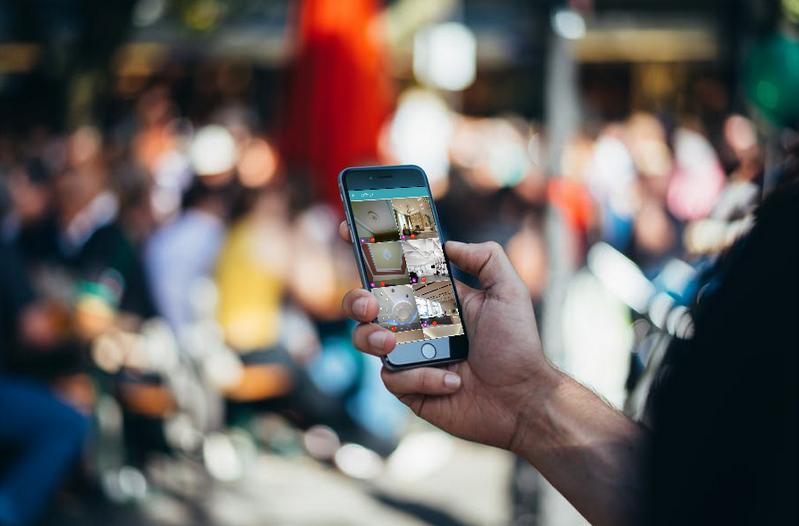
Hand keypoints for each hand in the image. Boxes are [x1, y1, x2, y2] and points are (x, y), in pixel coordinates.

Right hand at [339, 222, 557, 450]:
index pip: (393, 270)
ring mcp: (408, 355)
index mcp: (432, 297)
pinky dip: (421, 376)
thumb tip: (449, 244)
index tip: (347, 230)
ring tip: (393, 343)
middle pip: (364, 303)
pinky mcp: (409, 387)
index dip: (367, 251)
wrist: (522, 399)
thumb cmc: (517, 346)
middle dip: (355, 299)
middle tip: (370, 303)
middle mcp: (414, 323)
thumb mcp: (509, 292)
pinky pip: (393, 377)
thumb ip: (486, 258)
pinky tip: (452, 379)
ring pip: (365, 339)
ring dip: (372, 337)